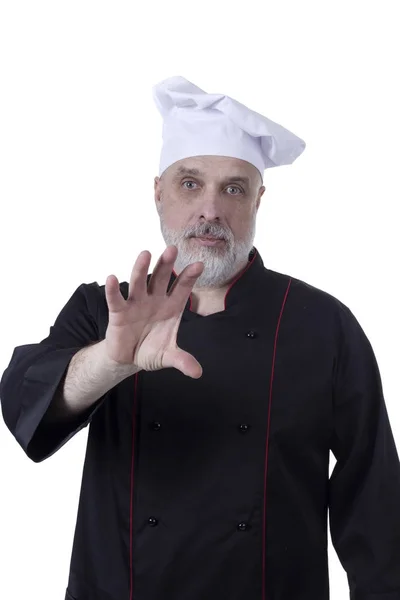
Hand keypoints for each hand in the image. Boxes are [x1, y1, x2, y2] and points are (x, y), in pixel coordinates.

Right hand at [104, 245, 204, 377]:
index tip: (199, 265)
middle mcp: (155, 300)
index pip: (182, 288)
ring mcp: (136, 303)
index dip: (189, 277)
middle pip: (161, 278)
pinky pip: (116, 299)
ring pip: (139, 282)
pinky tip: (112, 278)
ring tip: (145, 253)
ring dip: (141, 268)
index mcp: (171, 307)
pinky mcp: (119, 312)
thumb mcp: (168, 357)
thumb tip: (197, 372)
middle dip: (167, 264)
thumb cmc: (151, 350)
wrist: (129, 358)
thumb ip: (182, 361)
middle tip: (172, 249)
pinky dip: (113, 289)